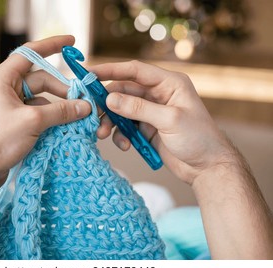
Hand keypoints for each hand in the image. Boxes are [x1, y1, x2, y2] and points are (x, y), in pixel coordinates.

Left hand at [0, 35, 90, 201]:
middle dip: (61, 89)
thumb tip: (85, 107)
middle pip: (39, 79)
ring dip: (57, 106)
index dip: (52, 46)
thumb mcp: (33, 121)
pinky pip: (35, 111)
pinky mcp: (12, 120)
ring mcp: (7, 105)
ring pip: (39, 98)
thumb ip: (61, 111)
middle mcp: (3, 88)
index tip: (71, 42)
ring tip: (75, 117)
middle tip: (81, 100)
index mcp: (2, 78)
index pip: (29, 53)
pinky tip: (62, 126)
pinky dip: (49, 117)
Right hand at [90, 60, 232, 184]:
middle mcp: (158, 94)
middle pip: (124, 91)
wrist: (207, 167)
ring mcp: (151, 112)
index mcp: (169, 83)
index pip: (135, 71)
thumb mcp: (169, 120)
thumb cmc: (198, 139)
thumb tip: (110, 99)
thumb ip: (138, 108)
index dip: (110, 70)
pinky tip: (124, 145)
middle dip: (106, 104)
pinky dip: (120, 135)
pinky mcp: (146, 128)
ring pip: (121, 110)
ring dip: (110, 121)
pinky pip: (126, 127)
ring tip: (101, 134)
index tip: (89, 73)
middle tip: (91, 114)